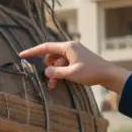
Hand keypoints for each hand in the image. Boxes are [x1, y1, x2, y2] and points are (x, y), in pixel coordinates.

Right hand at [17, 40, 131, 92]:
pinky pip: (64, 65)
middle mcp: (70, 48)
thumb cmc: (92, 72)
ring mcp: (74, 54)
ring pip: (57, 62)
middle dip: (47, 68)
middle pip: (51, 56)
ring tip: (54, 84)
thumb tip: (45, 71)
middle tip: (47, 80)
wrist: (109, 74)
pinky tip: (59, 82)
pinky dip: (60, 72)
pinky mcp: (77, 60)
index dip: (33, 51)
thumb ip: (56, 72)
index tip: (22, 55)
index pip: (46, 47)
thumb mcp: (71, 74)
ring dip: (54, 72)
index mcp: (68, 47)